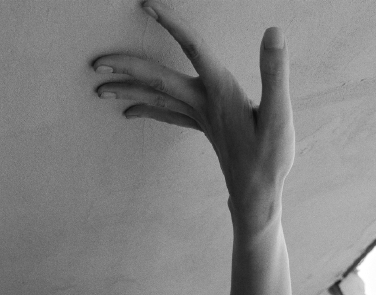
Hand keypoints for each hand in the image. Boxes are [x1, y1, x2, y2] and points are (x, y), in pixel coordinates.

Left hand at [92, 0, 293, 202]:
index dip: (172, 24)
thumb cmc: (270, 158)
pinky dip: (146, 108)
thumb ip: (274, 71)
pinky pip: (167, 114)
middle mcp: (202, 103)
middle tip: (95, 63)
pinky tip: (129, 110)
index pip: (193, 47)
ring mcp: (199, 117)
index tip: (147, 5)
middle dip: (126, 68)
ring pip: (156, 98)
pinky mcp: (202, 127)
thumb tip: (273, 32)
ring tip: (100, 86)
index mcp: (219, 91)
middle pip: (157, 79)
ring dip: (128, 89)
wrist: (257, 195)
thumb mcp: (280, 113)